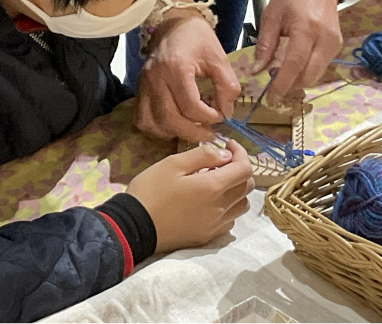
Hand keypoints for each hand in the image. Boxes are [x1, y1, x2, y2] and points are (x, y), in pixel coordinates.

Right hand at [128, 140, 254, 252]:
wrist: (133, 227)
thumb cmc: (151, 190)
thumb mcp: (173, 164)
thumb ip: (203, 155)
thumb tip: (225, 155)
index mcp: (213, 187)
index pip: (245, 169)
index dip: (241, 153)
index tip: (227, 145)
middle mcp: (220, 208)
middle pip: (248, 187)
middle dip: (240, 169)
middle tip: (221, 161)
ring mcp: (215, 225)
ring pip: (242, 205)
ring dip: (236, 190)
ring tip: (216, 182)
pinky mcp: (207, 237)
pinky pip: (230, 220)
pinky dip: (228, 207)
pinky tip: (210, 201)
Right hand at [134, 13, 241, 142]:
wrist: (174, 25)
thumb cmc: (197, 39)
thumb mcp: (218, 57)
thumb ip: (227, 85)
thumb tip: (227, 111)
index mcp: (176, 67)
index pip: (190, 106)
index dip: (209, 117)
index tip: (221, 115)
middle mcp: (155, 79)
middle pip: (170, 119)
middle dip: (194, 132)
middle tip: (211, 133)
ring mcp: (144, 86)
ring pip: (154, 123)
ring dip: (175, 133)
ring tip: (193, 130)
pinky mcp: (139, 91)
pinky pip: (142, 120)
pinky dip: (157, 129)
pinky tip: (174, 125)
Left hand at [251, 0, 343, 99]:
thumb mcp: (271, 15)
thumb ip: (265, 45)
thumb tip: (257, 71)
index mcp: (306, 29)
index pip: (294, 65)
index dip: (282, 85)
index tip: (270, 98)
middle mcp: (325, 39)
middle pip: (309, 76)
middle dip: (291, 87)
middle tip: (273, 89)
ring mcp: (334, 43)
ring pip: (316, 74)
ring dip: (299, 80)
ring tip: (282, 77)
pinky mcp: (337, 45)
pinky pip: (321, 66)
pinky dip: (307, 71)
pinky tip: (294, 67)